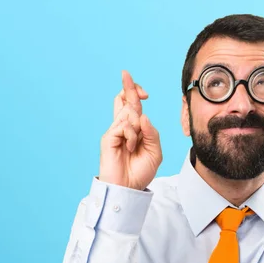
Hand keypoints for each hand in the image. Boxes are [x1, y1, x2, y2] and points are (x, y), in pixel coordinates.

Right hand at [99, 70, 162, 189]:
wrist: (129, 188)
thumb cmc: (141, 171)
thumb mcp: (155, 151)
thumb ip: (152, 133)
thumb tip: (143, 115)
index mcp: (134, 129)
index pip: (132, 105)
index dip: (135, 93)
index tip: (144, 92)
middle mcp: (123, 127)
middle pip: (124, 100)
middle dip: (128, 86)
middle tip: (125, 73)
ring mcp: (114, 132)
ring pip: (129, 114)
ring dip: (137, 126)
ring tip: (134, 145)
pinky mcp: (108, 138)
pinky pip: (124, 126)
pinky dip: (131, 135)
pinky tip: (130, 147)